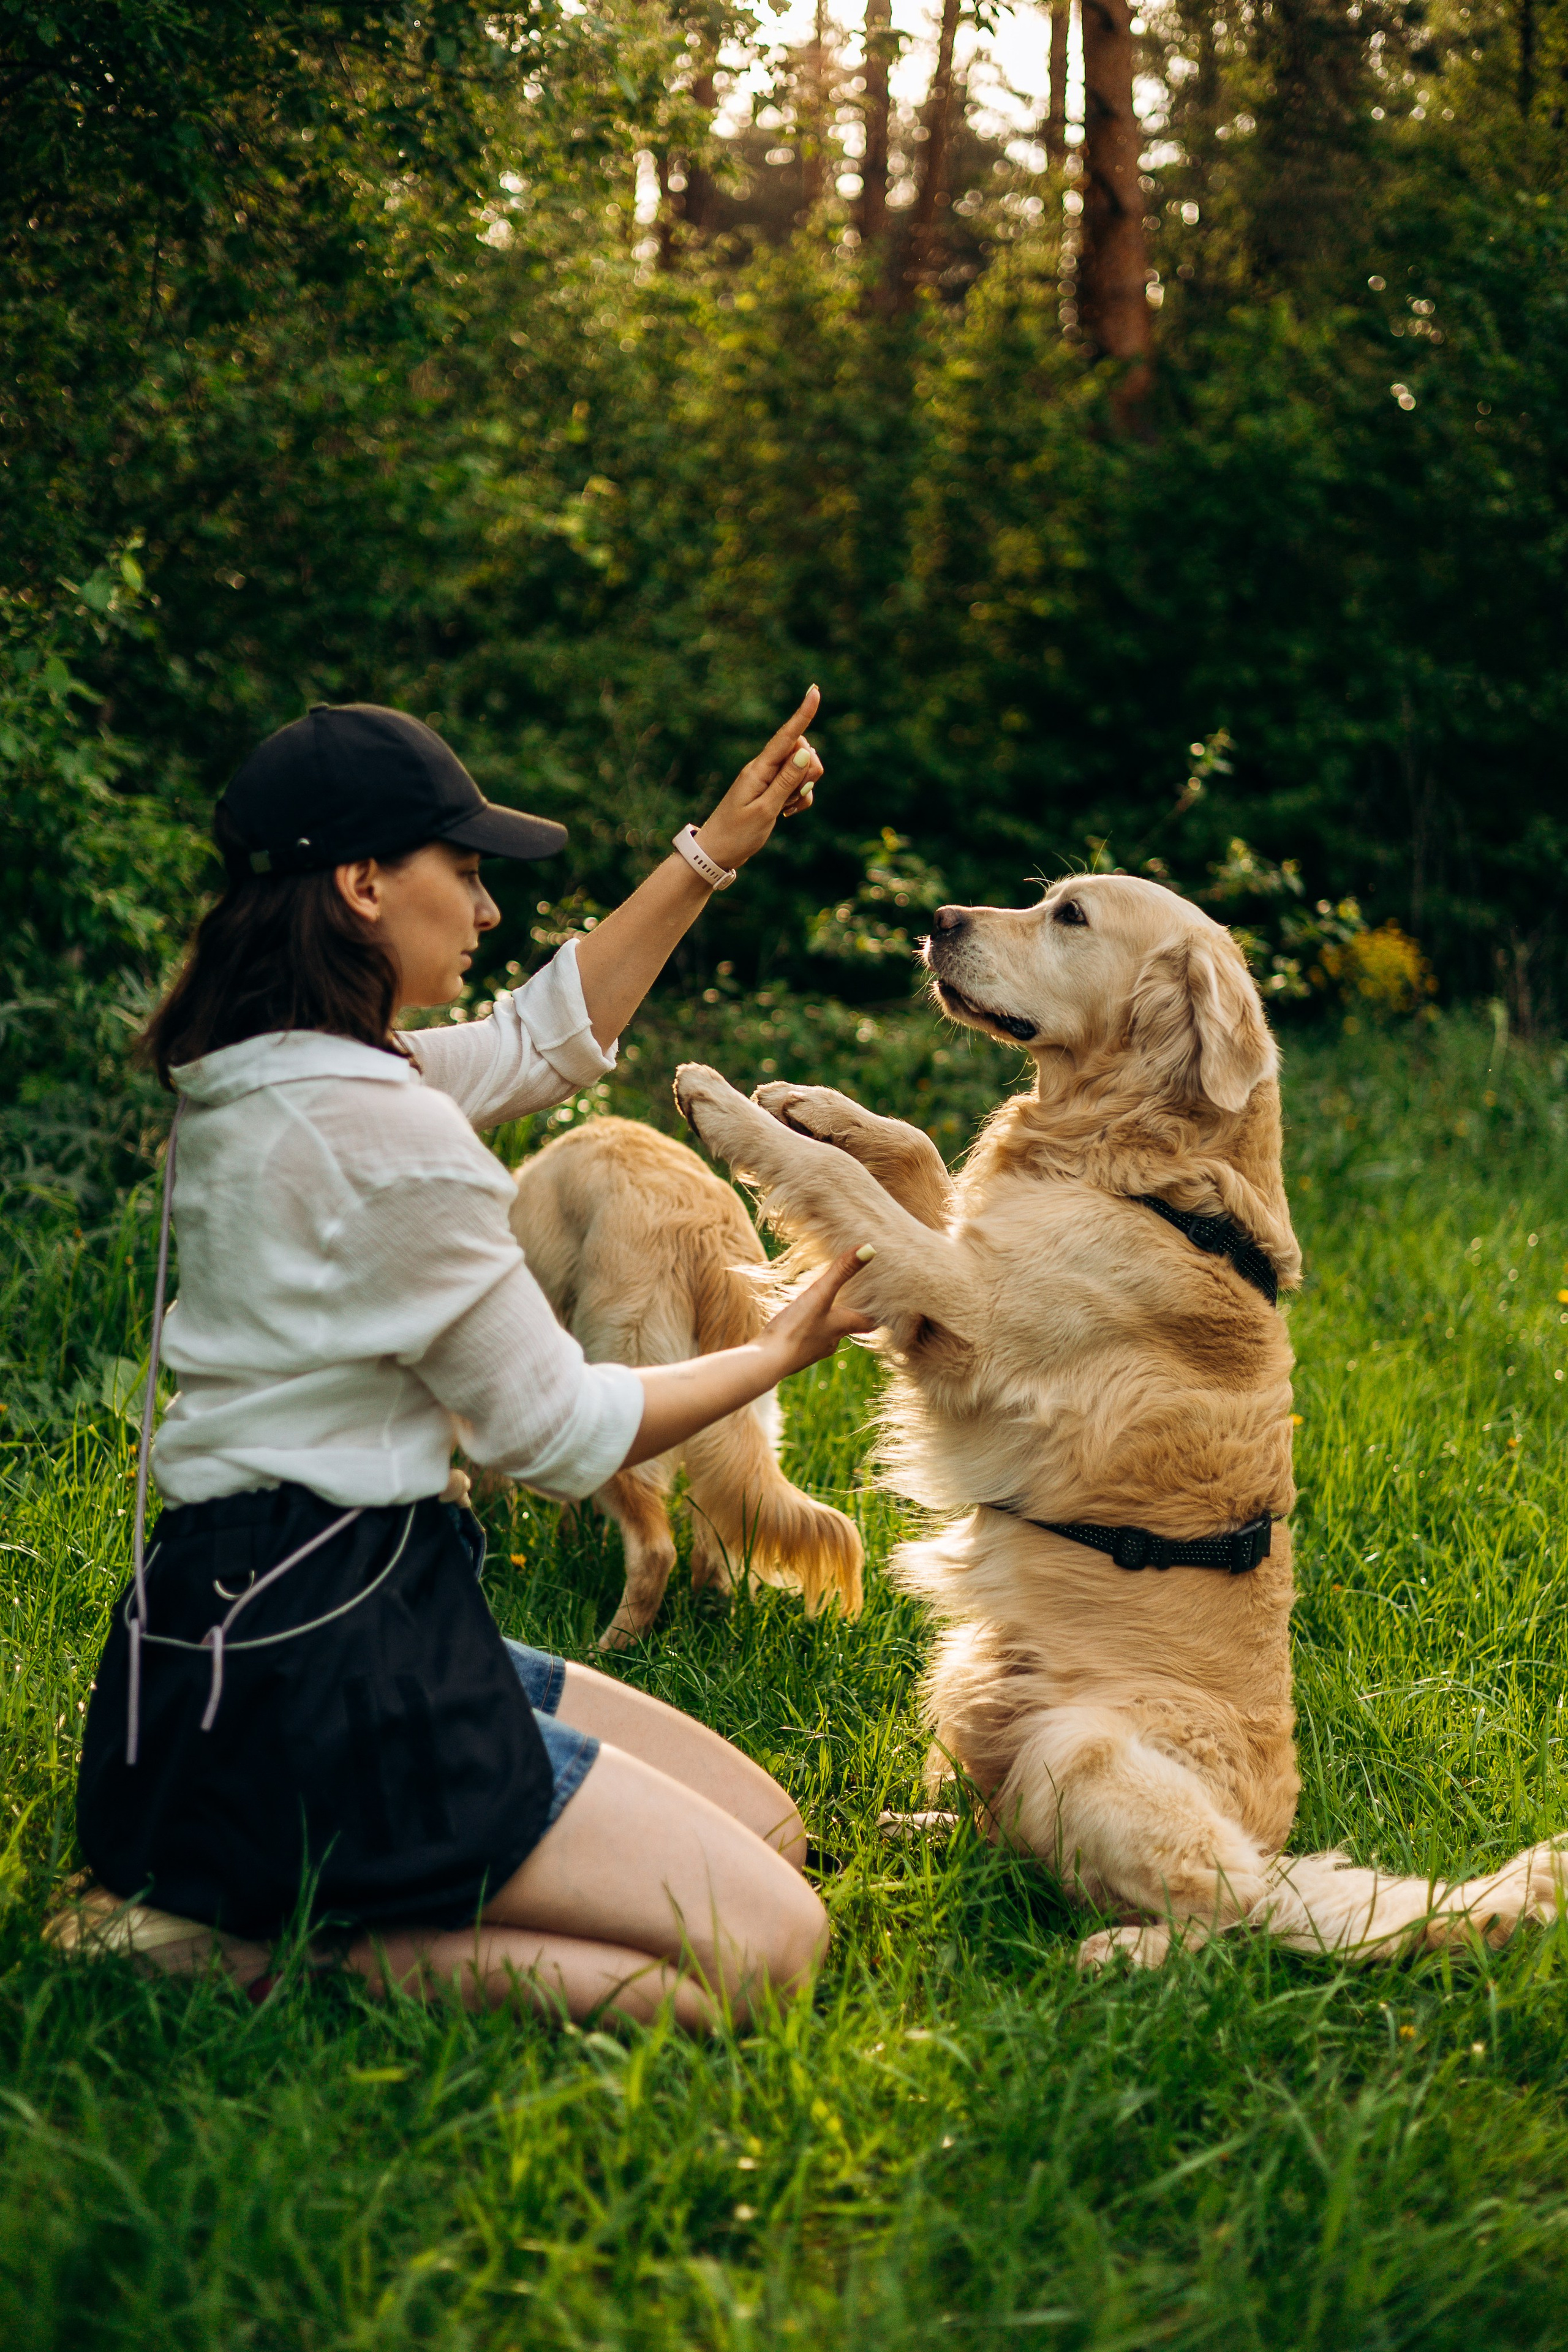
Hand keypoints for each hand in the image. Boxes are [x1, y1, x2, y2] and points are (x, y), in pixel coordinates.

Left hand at [694, 687, 824, 872]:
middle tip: (791, 799)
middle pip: (801, 752)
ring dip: (804, 789)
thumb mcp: (764, 810)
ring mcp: (769, 779)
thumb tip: (805, 752)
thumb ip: (786, 781)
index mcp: (759, 769)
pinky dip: (800, 799)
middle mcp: (764, 768)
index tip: (814, 690)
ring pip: (803, 770)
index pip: (786, 736)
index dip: (803, 714)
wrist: (717, 852)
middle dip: (808, 772)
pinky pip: (798, 787)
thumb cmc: (737, 834)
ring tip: (785, 810)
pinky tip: (787, 814)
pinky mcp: (773, 790)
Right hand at [759, 1247, 877, 1377]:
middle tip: (855, 1299)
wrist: (767, 1362)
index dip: (879, 1313)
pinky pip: (807, 1340)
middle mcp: (832, 1340)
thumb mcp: (819, 1295)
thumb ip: (842, 1271)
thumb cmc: (796, 1328)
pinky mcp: (794, 1355)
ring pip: (827, 1334)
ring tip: (826, 1308)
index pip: (870, 1322)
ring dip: (828, 1322)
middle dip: (852, 1314)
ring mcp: (813, 1350)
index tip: (887, 1304)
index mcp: (843, 1326)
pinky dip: (808, 1331)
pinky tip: (799, 1325)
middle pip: (849, 1327)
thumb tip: (869, 1249)